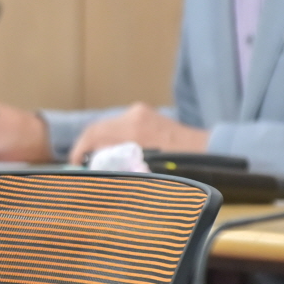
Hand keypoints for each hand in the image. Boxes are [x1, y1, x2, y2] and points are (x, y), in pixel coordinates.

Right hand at [66, 103, 209, 165]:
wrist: (210, 151)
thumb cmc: (181, 167)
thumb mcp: (144, 171)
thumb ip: (117, 166)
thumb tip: (92, 171)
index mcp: (133, 129)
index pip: (92, 135)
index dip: (78, 151)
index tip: (73, 166)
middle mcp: (134, 115)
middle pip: (96, 128)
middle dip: (85, 146)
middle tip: (80, 164)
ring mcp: (140, 112)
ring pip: (106, 126)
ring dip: (98, 142)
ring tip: (96, 160)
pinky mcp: (145, 114)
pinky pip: (119, 124)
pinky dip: (111, 137)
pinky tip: (113, 151)